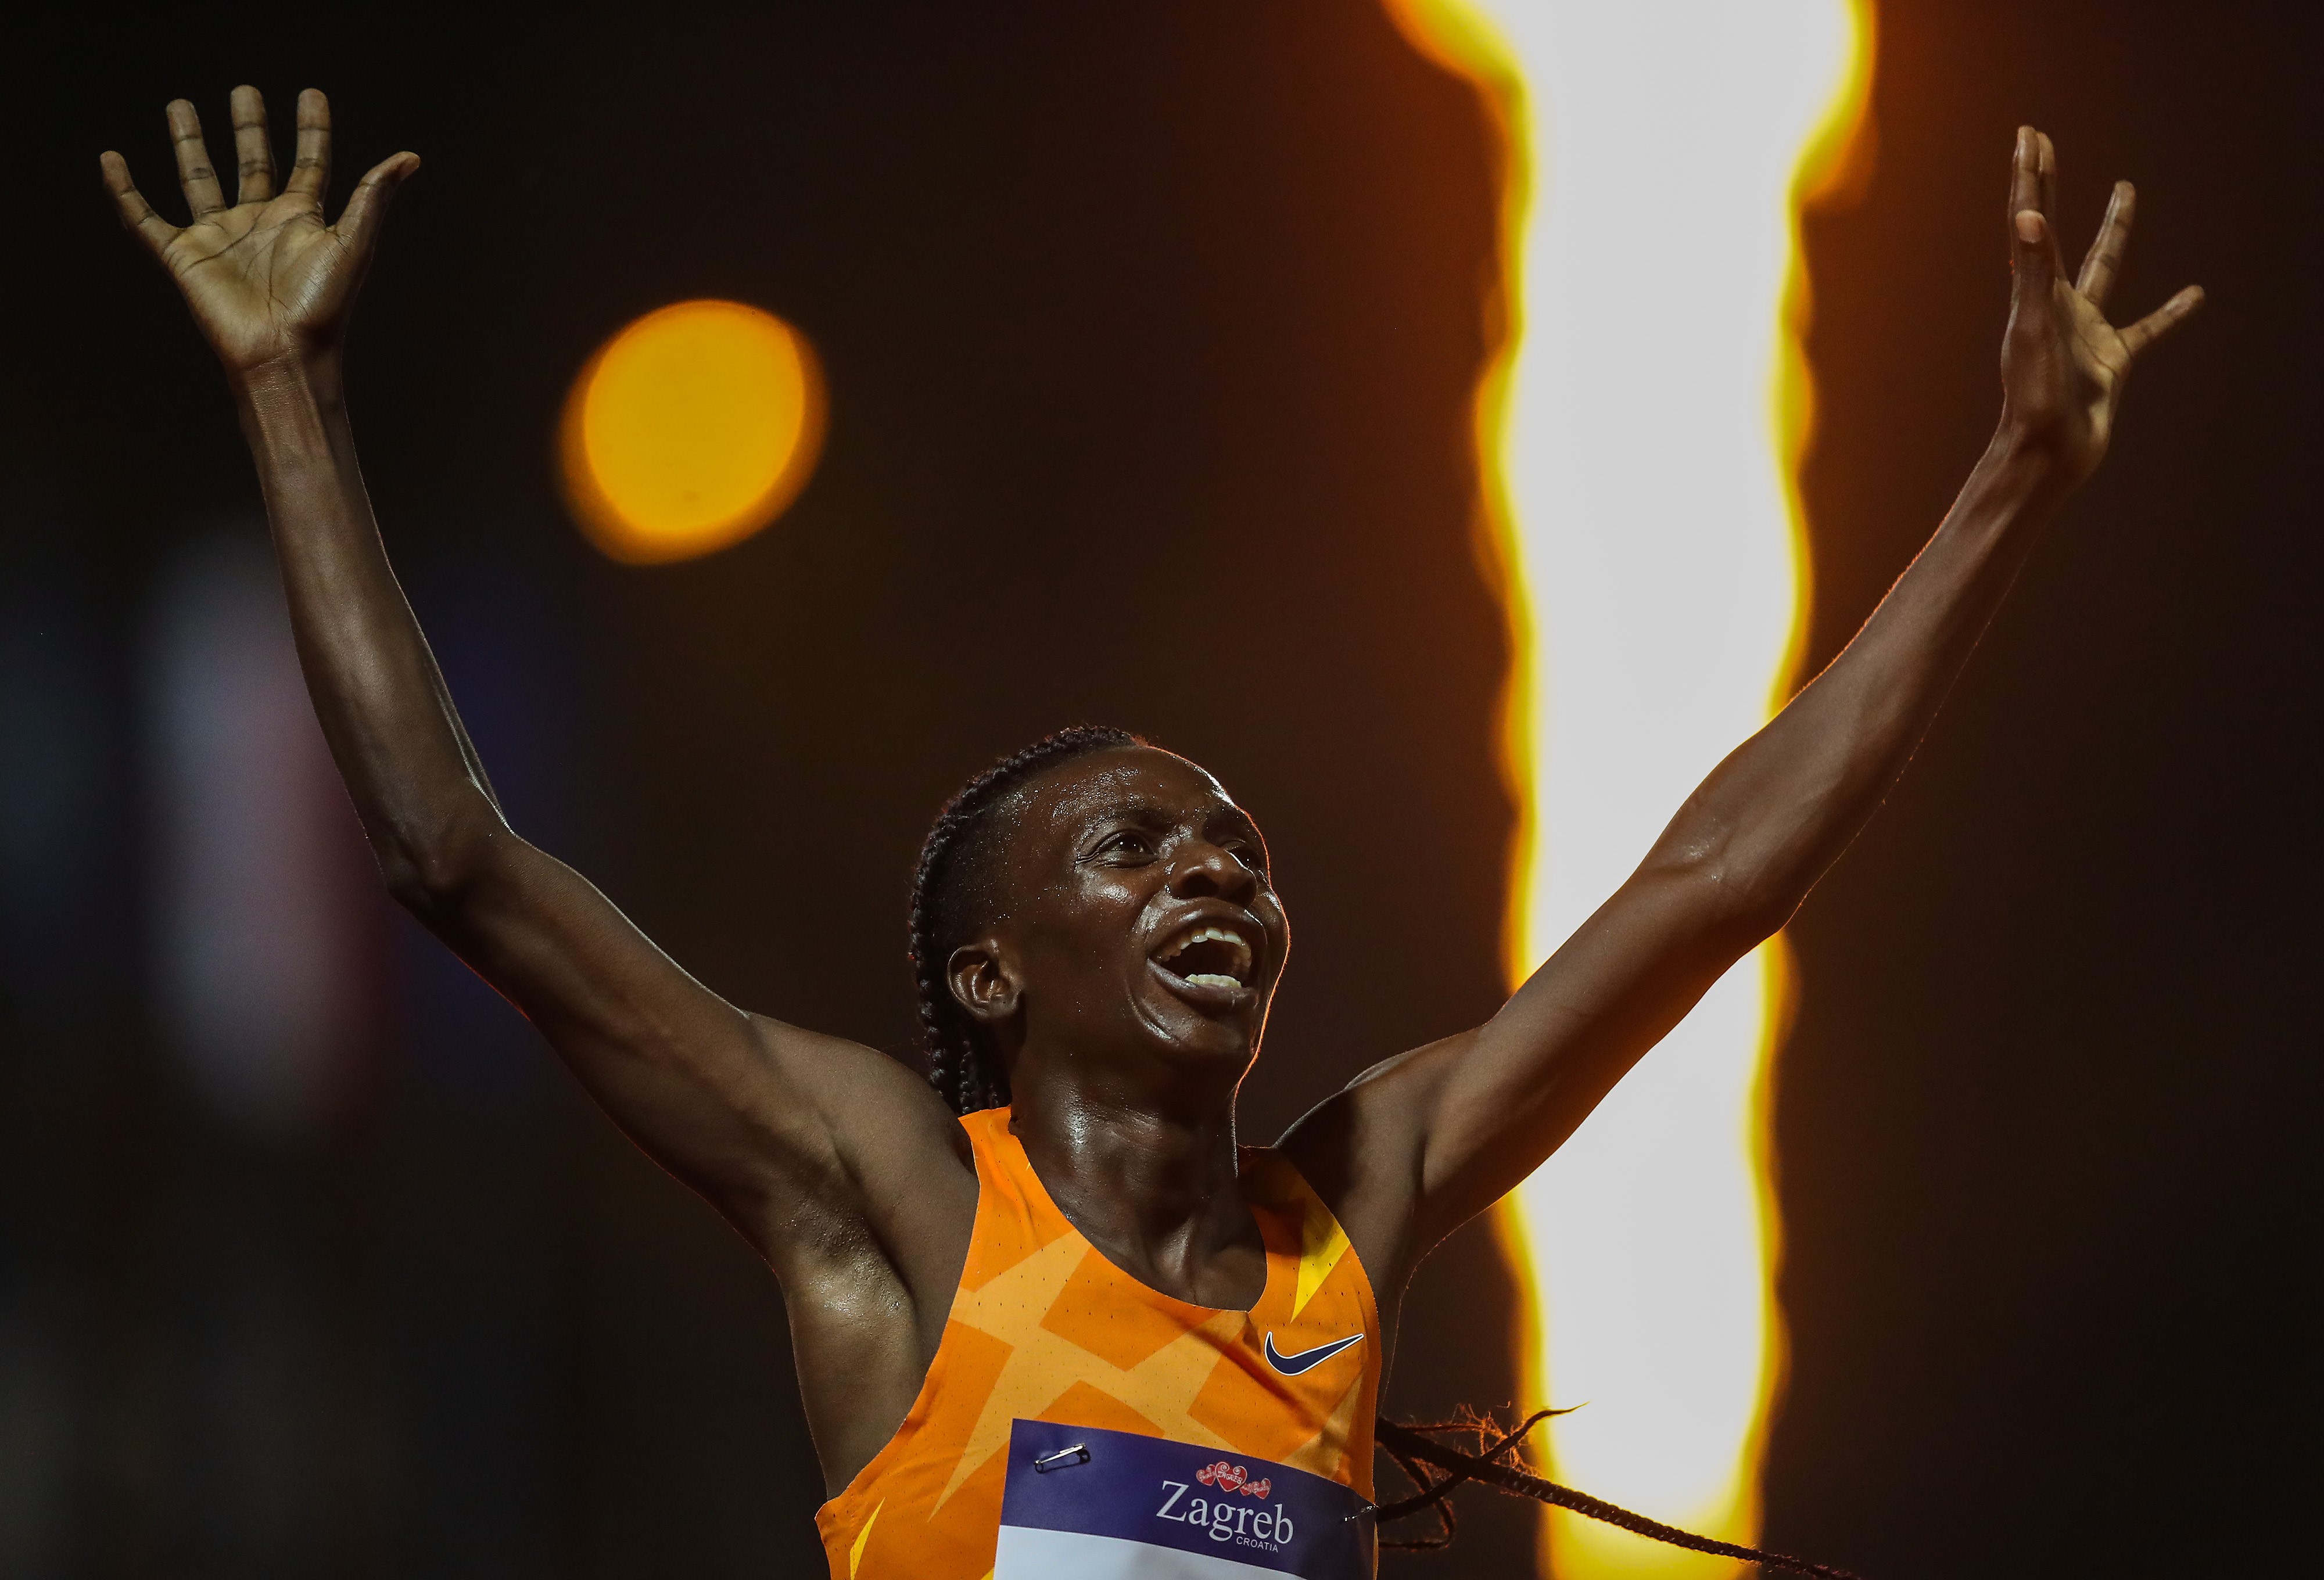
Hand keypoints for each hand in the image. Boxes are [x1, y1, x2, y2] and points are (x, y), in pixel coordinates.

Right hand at [102, 87, 416, 376]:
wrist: (284, 354)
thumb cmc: (323, 307)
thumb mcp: (353, 244)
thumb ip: (373, 197)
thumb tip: (411, 157)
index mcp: (301, 219)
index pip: (309, 163)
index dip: (312, 130)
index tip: (311, 94)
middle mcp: (259, 223)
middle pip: (253, 162)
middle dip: (249, 127)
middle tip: (245, 91)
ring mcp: (220, 238)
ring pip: (199, 178)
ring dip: (189, 142)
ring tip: (181, 105)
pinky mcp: (183, 257)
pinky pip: (144, 218)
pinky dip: (124, 191)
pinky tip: (111, 160)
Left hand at [1999, 127, 2201, 482]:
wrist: (2048, 453)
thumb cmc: (2034, 395)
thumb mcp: (2033, 327)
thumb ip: (2032, 271)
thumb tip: (2027, 216)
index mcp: (2033, 292)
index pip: (2030, 219)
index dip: (2031, 176)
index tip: (2029, 135)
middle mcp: (2055, 303)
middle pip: (2055, 230)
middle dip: (2050, 185)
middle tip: (2047, 143)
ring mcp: (2084, 329)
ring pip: (2106, 267)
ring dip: (2115, 230)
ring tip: (2128, 190)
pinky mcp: (2111, 359)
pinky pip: (2148, 328)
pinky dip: (2170, 312)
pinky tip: (2195, 295)